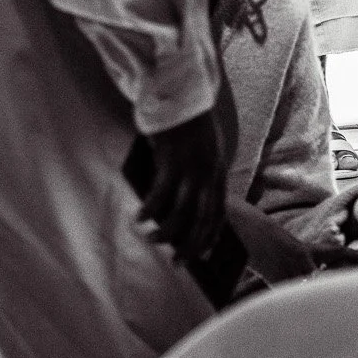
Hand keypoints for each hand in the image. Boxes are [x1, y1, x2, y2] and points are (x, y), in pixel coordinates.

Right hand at [141, 111, 227, 262]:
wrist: (182, 94)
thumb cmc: (189, 124)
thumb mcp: (204, 150)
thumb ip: (200, 174)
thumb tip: (184, 201)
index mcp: (217, 172)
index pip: (218, 213)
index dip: (211, 236)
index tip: (203, 255)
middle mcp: (208, 174)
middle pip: (203, 219)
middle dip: (190, 245)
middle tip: (177, 263)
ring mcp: (191, 169)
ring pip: (182, 212)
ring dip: (167, 231)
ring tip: (152, 239)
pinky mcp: (172, 161)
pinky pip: (161, 194)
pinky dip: (150, 209)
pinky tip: (139, 218)